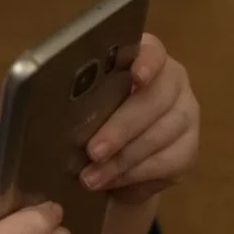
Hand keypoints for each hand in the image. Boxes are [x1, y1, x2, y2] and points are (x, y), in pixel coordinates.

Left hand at [81, 33, 199, 202]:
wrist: (112, 162)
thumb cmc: (88, 122)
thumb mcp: (78, 106)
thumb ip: (72, 98)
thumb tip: (43, 104)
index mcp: (142, 60)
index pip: (152, 51)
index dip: (146, 62)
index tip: (136, 76)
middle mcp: (172, 82)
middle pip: (155, 99)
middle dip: (121, 127)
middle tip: (93, 151)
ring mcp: (185, 115)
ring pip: (160, 135)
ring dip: (122, 159)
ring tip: (91, 177)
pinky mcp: (189, 149)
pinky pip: (167, 162)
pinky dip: (135, 174)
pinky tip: (112, 182)